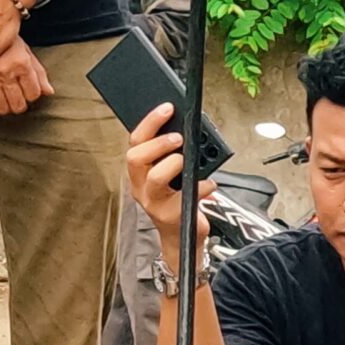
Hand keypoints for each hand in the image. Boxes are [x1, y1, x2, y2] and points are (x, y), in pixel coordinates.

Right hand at [0, 38, 50, 117]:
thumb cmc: (3, 42)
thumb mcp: (24, 51)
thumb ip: (38, 72)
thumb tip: (49, 92)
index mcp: (21, 63)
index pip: (33, 94)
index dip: (31, 93)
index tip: (26, 88)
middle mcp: (6, 72)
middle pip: (18, 106)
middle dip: (18, 102)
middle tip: (14, 94)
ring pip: (2, 109)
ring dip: (3, 105)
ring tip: (1, 95)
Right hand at [123, 101, 214, 248]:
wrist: (181, 236)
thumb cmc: (176, 200)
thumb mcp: (169, 175)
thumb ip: (170, 155)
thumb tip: (186, 128)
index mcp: (139, 172)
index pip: (136, 142)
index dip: (150, 123)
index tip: (167, 108)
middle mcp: (141, 187)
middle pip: (136, 158)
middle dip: (159, 143)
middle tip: (178, 138)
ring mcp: (154, 203)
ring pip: (156, 177)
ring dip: (174, 163)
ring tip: (187, 160)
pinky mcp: (172, 216)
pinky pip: (187, 196)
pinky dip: (202, 186)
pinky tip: (209, 184)